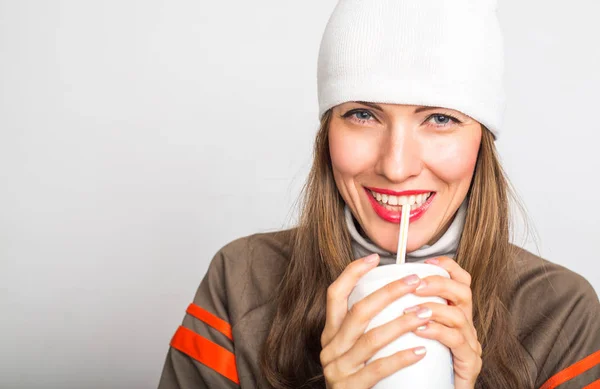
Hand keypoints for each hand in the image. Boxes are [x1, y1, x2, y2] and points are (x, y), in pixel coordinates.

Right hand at [320, 253, 431, 388]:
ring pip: (371, 338)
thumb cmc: (359, 378)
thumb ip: (366, 328)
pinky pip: (378, 369)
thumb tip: (393, 296)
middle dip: (389, 293)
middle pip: (359, 312)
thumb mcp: (354, 350)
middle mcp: (330, 348)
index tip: (374, 258)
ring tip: (425, 312)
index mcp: (331, 333)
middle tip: (415, 281)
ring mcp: (338, 369)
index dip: (352, 274)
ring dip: (401, 323)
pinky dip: (400, 358)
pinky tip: (421, 352)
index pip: (335, 295)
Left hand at [407, 256, 481, 388]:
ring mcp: (470, 344)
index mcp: (453, 313)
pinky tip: (420, 330)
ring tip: (410, 308)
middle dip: (438, 283)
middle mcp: (465, 326)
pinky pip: (457, 342)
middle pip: (463, 292)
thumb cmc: (419, 364)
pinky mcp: (469, 364)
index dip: (448, 267)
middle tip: (414, 284)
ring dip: (433, 308)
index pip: (460, 281)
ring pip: (459, 316)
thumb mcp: (414, 331)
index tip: (427, 260)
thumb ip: (405, 311)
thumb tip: (379, 288)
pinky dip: (437, 332)